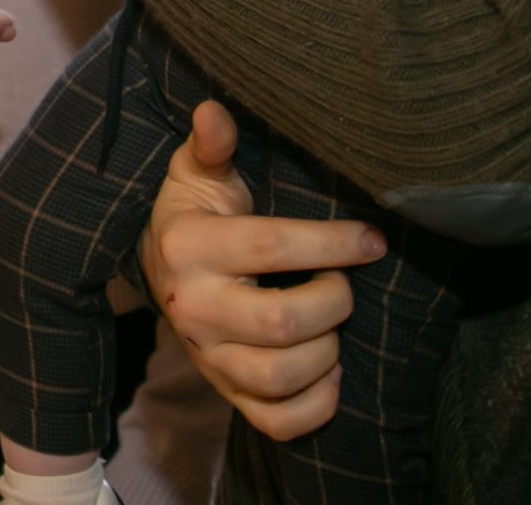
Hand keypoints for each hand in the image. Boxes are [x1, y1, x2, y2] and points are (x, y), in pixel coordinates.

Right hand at [137, 101, 383, 442]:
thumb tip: (214, 109)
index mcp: (188, 247)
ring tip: (334, 324)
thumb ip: (211, 145)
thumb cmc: (197, 213)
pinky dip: (318, 404)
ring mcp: (206, 357)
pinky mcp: (224, 392)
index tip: (372, 239)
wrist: (158, 270)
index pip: (272, 247)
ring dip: (329, 352)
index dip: (333, 243)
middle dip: (334, 302)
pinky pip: (277, 421)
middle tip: (343, 284)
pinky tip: (330, 370)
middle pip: (281, 323)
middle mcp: (191, 308)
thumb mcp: (197, 174)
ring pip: (281, 376)